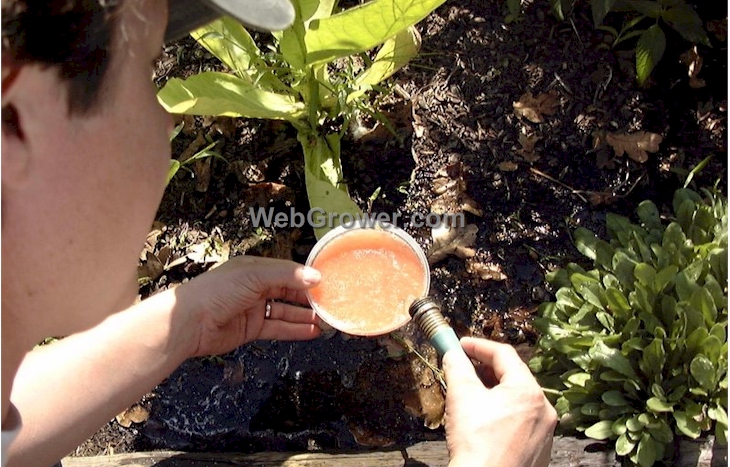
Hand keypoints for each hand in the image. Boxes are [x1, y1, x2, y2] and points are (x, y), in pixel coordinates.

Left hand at [174, 256, 321, 357]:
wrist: (189, 322)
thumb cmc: (216, 291)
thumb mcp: (254, 276)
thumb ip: (286, 276)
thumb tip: (315, 277)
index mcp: (256, 268)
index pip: (289, 272)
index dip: (308, 278)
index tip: (328, 284)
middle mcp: (256, 287)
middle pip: (289, 292)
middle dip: (310, 299)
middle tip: (331, 305)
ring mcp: (254, 309)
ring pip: (286, 312)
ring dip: (306, 316)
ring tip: (327, 321)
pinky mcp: (251, 329)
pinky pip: (278, 328)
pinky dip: (295, 330)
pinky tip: (312, 331)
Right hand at [442, 337, 556, 466]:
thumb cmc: (476, 443)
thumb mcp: (461, 395)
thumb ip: (457, 367)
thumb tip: (452, 354)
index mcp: (528, 391)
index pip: (503, 354)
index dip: (478, 346)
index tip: (460, 345)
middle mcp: (543, 409)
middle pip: (513, 376)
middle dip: (485, 369)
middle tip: (464, 366)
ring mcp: (544, 431)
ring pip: (517, 400)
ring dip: (494, 391)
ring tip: (471, 393)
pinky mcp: (539, 449)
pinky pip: (521, 421)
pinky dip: (503, 413)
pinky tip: (484, 420)